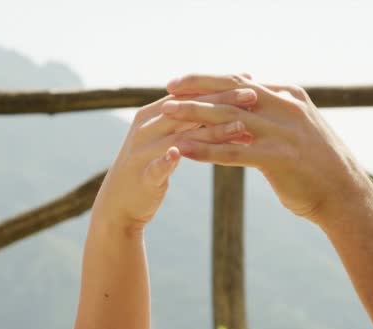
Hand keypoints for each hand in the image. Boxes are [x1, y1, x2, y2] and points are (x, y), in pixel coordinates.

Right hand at [90, 88, 257, 232]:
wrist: (119, 204)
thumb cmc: (150, 165)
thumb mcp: (168, 138)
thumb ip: (187, 120)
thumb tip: (219, 101)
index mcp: (152, 115)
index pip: (189, 95)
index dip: (218, 87)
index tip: (249, 79)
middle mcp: (146, 128)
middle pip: (187, 111)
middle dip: (222, 102)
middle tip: (253, 96)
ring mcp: (141, 152)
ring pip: (180, 138)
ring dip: (210, 132)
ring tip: (240, 127)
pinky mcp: (142, 177)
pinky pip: (157, 167)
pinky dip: (168, 161)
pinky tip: (182, 155)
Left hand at [164, 74, 368, 223]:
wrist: (345, 194)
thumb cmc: (317, 162)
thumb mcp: (296, 126)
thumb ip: (272, 111)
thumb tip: (250, 97)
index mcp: (288, 95)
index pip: (239, 81)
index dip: (208, 80)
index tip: (183, 82)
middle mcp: (285, 107)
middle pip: (231, 90)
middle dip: (196, 87)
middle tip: (168, 88)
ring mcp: (282, 131)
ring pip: (229, 117)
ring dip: (194, 114)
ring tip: (167, 114)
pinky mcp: (278, 157)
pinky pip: (234, 151)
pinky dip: (206, 150)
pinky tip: (184, 151)